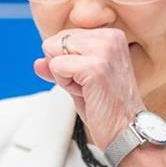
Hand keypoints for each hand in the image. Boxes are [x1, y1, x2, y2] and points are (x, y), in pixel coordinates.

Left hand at [34, 28, 145, 149]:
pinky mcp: (95, 67)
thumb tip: (38, 62)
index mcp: (110, 35)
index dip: (67, 61)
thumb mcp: (80, 81)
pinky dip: (65, 84)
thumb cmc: (107, 108)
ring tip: (88, 89)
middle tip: (88, 86)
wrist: (127, 130)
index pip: (65, 36)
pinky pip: (56, 66)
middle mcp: (109, 37)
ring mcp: (104, 50)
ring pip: (54, 51)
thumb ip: (59, 67)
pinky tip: (86, 93)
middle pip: (56, 41)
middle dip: (63, 67)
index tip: (90, 79)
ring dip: (64, 76)